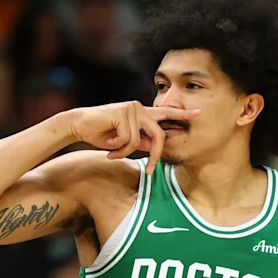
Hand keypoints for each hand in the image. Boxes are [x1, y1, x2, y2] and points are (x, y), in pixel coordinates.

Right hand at [69, 102, 200, 174]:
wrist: (79, 125)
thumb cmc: (101, 133)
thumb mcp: (125, 140)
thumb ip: (140, 141)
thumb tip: (153, 148)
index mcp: (142, 112)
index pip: (166, 112)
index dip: (183, 113)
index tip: (199, 113)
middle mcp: (140, 107)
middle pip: (159, 134)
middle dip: (155, 155)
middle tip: (150, 170)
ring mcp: (132, 108)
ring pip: (140, 140)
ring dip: (126, 152)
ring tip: (112, 152)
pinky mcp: (123, 113)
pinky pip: (129, 140)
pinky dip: (119, 149)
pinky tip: (108, 148)